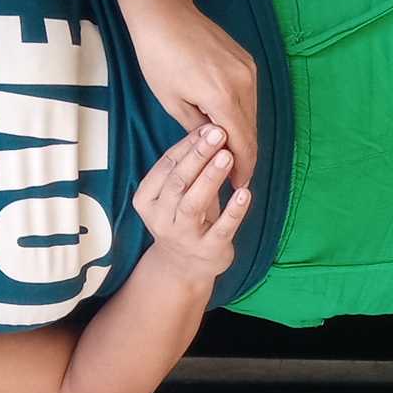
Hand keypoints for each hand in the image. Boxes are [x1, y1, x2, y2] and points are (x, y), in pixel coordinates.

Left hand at [128, 0, 257, 190]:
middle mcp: (244, 84)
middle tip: (236, 178)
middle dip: (245, 157)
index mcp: (223, 97)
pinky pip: (249, 97)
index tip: (239, 187)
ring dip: (243, 136)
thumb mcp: (172, 101)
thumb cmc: (158, 56)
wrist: (164, 12)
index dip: (243, 169)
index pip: (243, 143)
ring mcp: (248, 70)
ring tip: (231, 156)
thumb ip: (198, 129)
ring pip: (252, 115)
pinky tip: (229, 125)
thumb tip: (215, 149)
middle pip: (251, 131)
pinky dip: (241, 115)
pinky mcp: (247, 62)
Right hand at [134, 125, 250, 282]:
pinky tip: (245, 193)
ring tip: (228, 156)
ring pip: (194, 203)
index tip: (208, 127)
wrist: (184, 266)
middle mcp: (160, 218)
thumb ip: (188, 165)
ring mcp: (183, 236)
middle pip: (178, 182)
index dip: (187, 145)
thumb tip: (208, 128)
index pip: (167, 166)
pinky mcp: (208, 250)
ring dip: (211, 178)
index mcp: (147, 199)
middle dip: (198, 156)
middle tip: (218, 133)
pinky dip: (234, 210)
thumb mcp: (176, 193)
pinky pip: (222, 228)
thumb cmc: (183, 218)